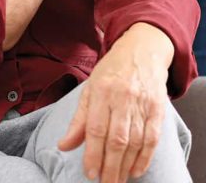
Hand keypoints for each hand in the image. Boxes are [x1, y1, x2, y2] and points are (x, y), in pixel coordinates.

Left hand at [59, 23, 172, 182]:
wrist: (141, 52)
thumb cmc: (110, 72)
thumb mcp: (89, 89)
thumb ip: (78, 119)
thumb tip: (63, 145)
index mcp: (100, 91)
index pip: (95, 128)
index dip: (92, 153)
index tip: (89, 172)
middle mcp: (122, 98)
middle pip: (116, 139)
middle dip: (109, 166)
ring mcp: (142, 104)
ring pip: (135, 142)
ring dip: (126, 166)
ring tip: (117, 180)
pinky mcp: (157, 110)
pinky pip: (152, 139)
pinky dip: (144, 158)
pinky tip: (135, 171)